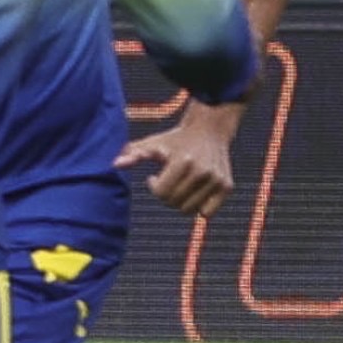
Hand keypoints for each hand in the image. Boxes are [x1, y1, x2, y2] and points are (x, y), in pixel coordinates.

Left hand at [118, 113, 238, 217]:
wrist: (208, 130)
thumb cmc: (174, 140)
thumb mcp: (152, 144)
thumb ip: (134, 154)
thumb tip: (115, 164)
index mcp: (183, 162)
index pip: (162, 193)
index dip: (154, 188)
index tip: (154, 177)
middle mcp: (203, 172)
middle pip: (174, 203)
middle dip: (165, 195)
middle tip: (167, 181)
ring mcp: (217, 180)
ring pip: (189, 210)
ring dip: (180, 202)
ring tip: (179, 185)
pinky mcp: (227, 186)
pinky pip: (207, 213)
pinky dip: (198, 207)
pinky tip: (193, 192)